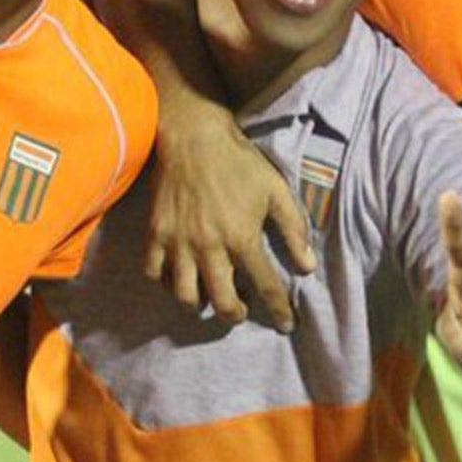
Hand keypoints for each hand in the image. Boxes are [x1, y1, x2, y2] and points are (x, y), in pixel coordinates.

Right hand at [143, 93, 314, 330]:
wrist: (193, 136)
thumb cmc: (239, 162)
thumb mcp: (276, 191)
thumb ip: (293, 230)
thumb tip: (307, 267)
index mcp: (242, 238)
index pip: (266, 287)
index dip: (279, 310)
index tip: (286, 325)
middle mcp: (209, 247)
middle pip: (222, 301)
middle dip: (234, 315)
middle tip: (240, 312)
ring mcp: (179, 242)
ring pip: (184, 294)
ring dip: (198, 303)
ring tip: (207, 297)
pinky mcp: (155, 233)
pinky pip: (153, 272)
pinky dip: (165, 282)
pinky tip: (178, 277)